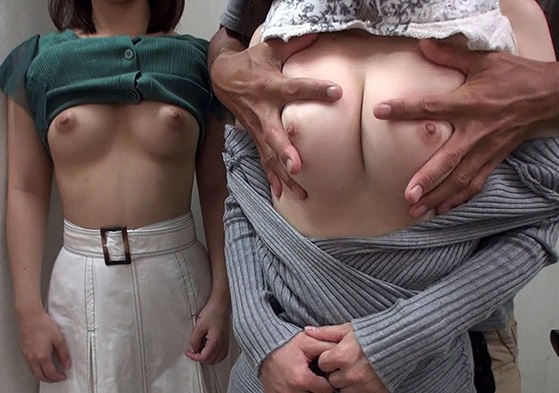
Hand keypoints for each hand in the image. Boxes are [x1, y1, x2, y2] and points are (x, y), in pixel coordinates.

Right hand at [17, 309, 71, 382]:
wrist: (29, 316)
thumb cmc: (43, 324)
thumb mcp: (58, 338)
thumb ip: (63, 353)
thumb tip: (67, 364)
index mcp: (42, 356)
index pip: (50, 373)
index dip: (58, 377)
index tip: (63, 377)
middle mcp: (32, 358)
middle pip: (41, 376)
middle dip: (50, 380)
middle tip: (58, 378)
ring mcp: (26, 355)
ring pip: (34, 372)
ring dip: (42, 376)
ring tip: (50, 374)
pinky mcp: (23, 351)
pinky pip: (30, 366)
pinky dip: (36, 370)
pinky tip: (41, 365)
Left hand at [185, 296, 230, 364]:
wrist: (221, 305)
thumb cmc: (211, 313)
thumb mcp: (199, 327)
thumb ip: (194, 340)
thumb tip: (193, 349)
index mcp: (215, 342)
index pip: (204, 358)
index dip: (194, 357)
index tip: (188, 352)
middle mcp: (222, 345)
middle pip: (211, 361)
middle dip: (200, 358)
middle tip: (193, 350)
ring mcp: (225, 343)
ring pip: (217, 359)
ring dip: (208, 358)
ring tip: (200, 349)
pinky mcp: (226, 341)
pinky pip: (221, 354)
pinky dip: (214, 355)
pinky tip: (208, 349)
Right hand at [211, 34, 341, 197]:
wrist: (221, 78)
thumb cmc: (251, 63)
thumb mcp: (268, 50)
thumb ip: (294, 44)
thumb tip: (320, 31)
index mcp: (269, 87)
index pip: (294, 88)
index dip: (314, 89)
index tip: (337, 92)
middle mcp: (262, 112)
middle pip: (274, 134)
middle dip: (285, 151)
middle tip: (298, 165)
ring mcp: (257, 129)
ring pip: (270, 155)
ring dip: (284, 174)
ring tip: (301, 191)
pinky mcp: (255, 139)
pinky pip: (264, 162)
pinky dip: (272, 179)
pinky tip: (283, 195)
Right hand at [259, 332, 335, 392]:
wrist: (264, 347)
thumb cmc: (288, 344)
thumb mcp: (308, 341)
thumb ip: (328, 346)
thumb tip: (344, 352)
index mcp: (300, 378)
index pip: (327, 391)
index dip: (330, 383)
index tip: (325, 376)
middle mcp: (289, 391)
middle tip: (321, 385)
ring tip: (312, 390)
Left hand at [305, 324, 388, 392]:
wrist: (403, 339)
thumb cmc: (374, 331)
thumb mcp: (348, 328)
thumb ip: (326, 332)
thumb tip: (306, 331)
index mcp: (342, 356)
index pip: (323, 364)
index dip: (329, 359)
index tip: (337, 354)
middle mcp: (351, 373)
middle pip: (333, 381)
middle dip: (337, 373)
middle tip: (348, 364)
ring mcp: (364, 385)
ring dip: (349, 384)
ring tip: (358, 372)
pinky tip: (368, 380)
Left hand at [374, 39, 558, 215]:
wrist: (554, 96)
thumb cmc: (518, 76)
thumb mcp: (486, 60)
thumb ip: (452, 54)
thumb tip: (423, 44)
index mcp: (471, 103)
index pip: (432, 107)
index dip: (406, 109)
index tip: (380, 111)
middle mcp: (478, 131)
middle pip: (450, 160)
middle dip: (428, 180)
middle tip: (408, 196)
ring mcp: (488, 149)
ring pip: (461, 179)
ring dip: (439, 197)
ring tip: (417, 211)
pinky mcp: (496, 160)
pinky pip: (476, 184)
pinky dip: (460, 199)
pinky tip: (443, 211)